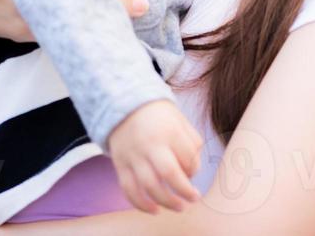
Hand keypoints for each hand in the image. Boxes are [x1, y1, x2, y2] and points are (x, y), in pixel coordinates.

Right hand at [106, 99, 202, 213]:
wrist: (124, 105)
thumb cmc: (159, 117)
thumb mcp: (180, 120)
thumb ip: (192, 143)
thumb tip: (192, 172)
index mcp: (169, 132)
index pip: (188, 158)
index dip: (194, 170)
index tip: (192, 172)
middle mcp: (151, 144)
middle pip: (169, 173)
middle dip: (184, 191)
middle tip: (193, 198)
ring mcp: (134, 155)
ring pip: (149, 185)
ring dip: (166, 201)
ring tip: (179, 207)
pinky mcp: (120, 164)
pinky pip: (129, 189)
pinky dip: (141, 204)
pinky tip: (154, 210)